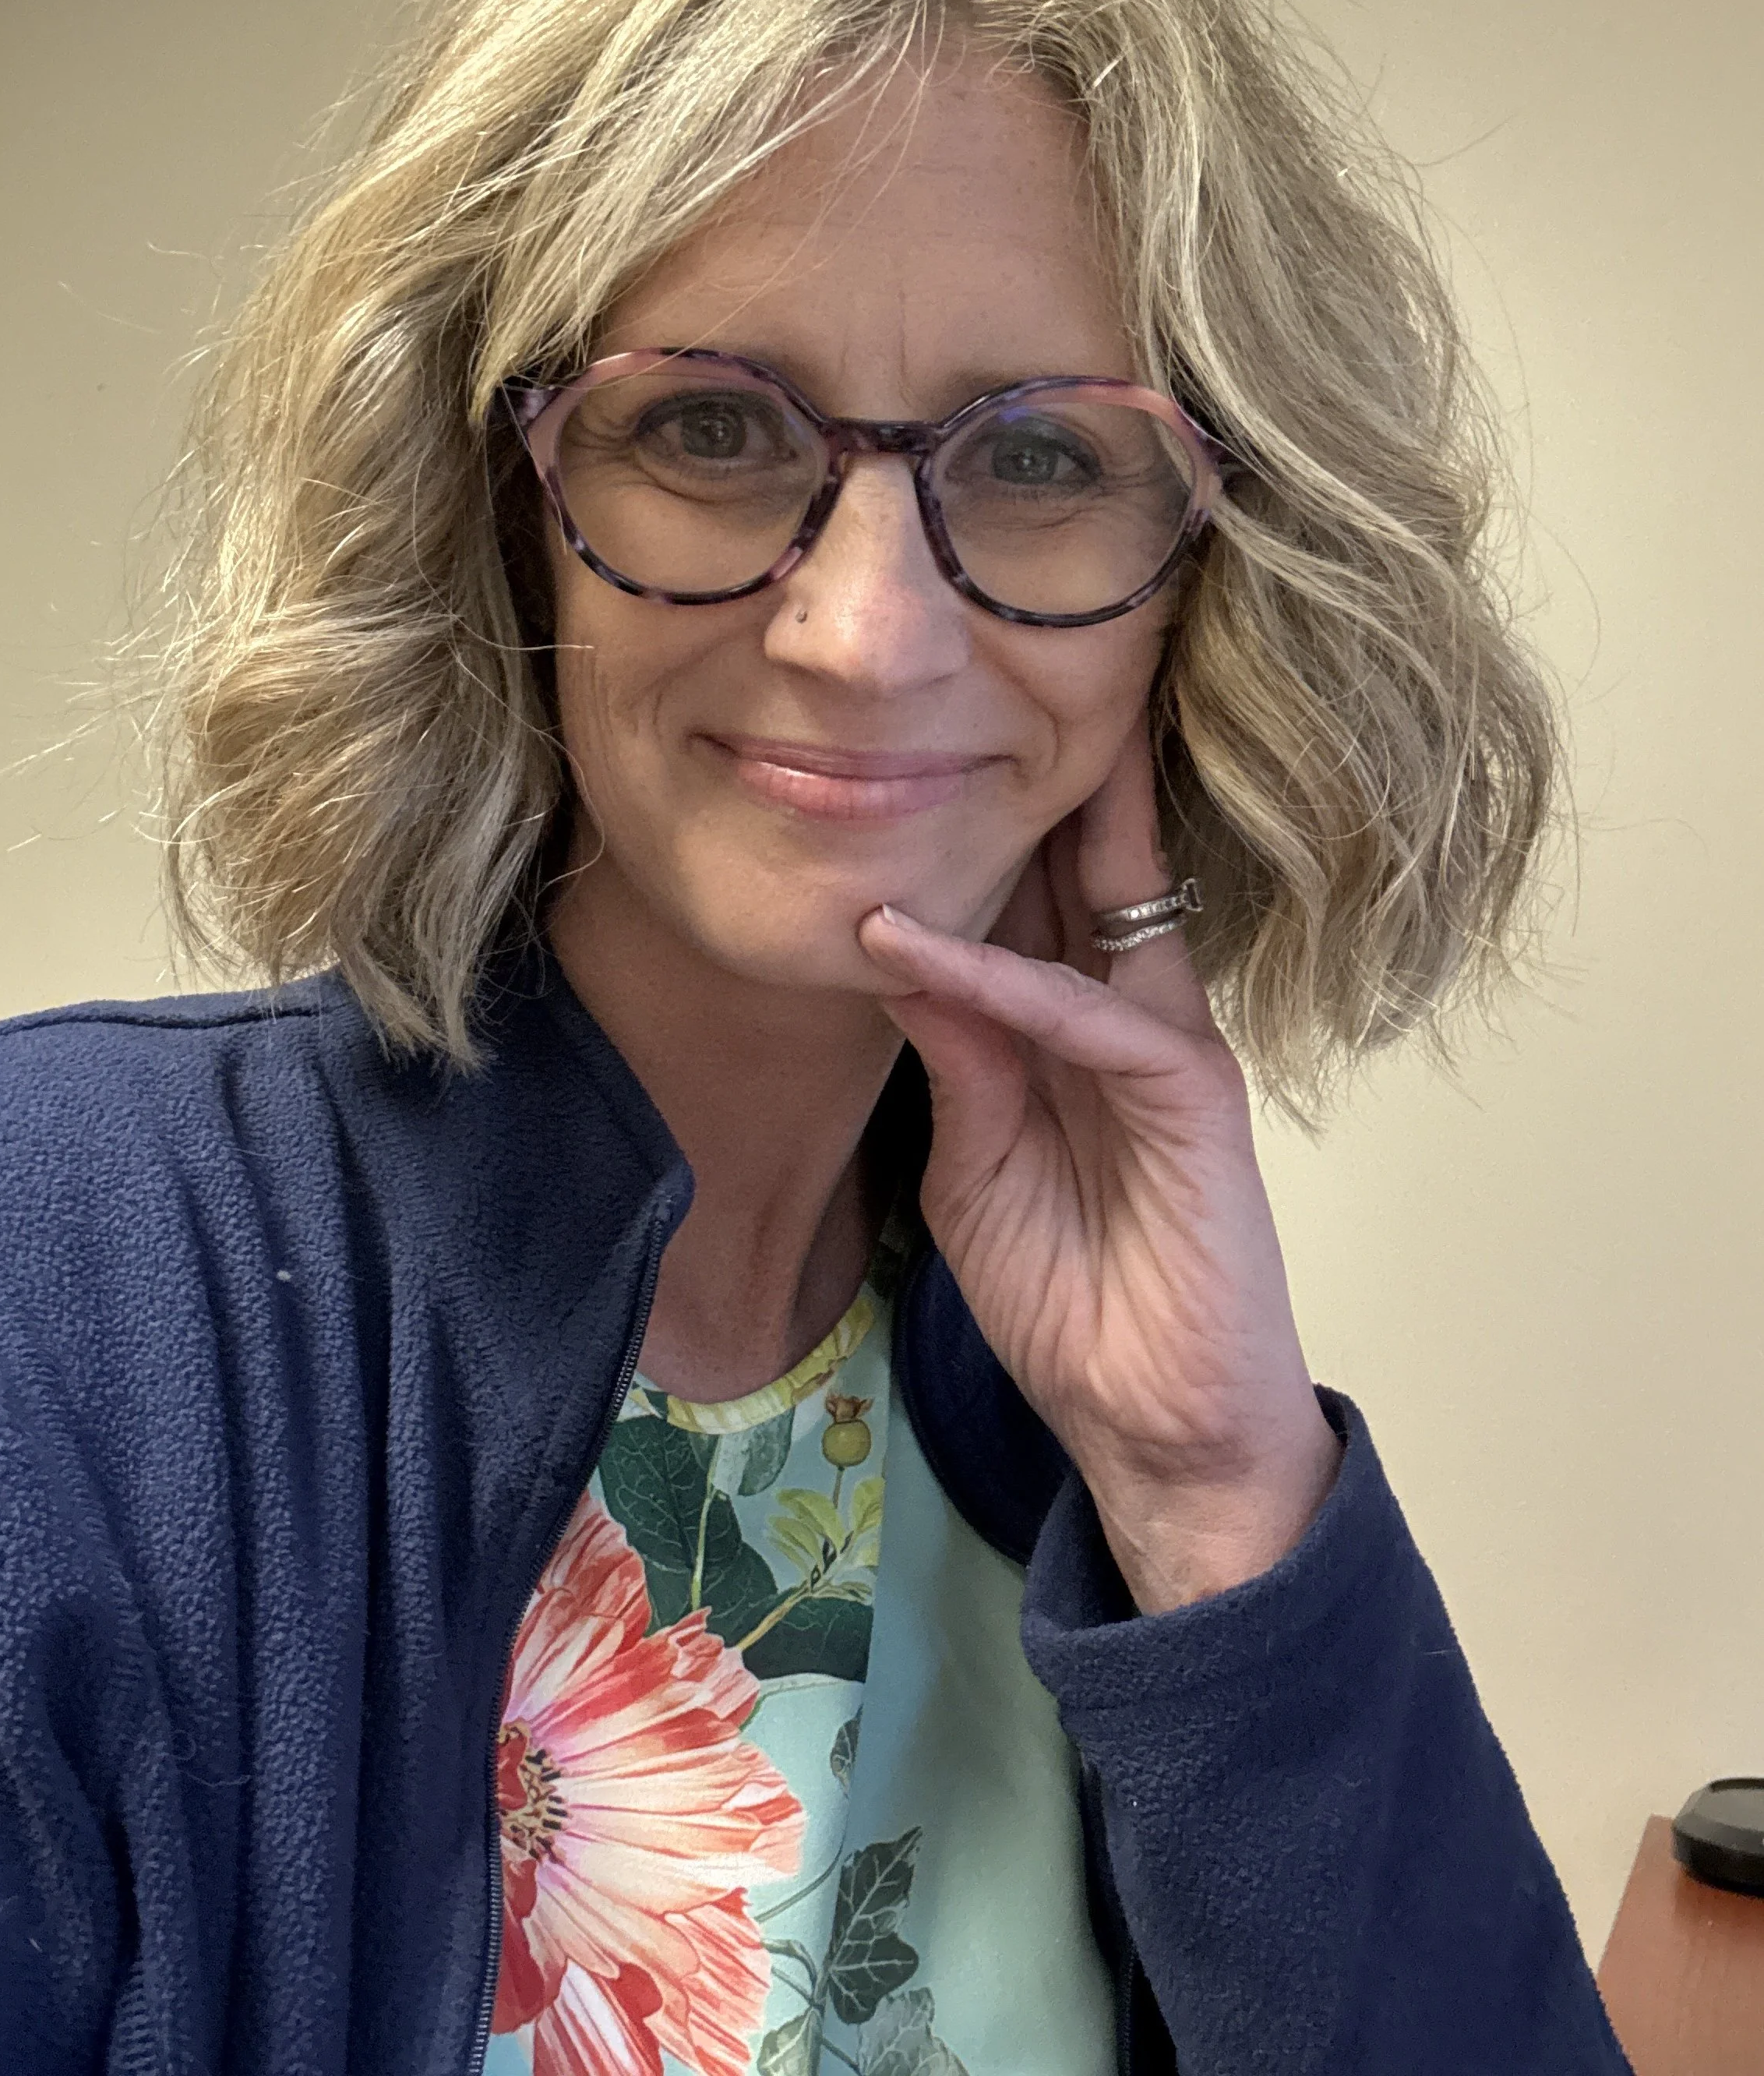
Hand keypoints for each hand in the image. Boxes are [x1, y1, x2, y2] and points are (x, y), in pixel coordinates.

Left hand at [856, 720, 1338, 1613]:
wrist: (1154, 1423)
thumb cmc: (1072, 1302)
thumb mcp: (976, 1169)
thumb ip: (954, 1061)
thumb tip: (894, 947)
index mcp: (1077, 1028)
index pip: (1035, 897)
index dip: (983, 823)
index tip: (915, 744)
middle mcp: (1127, 1012)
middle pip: (1082, 865)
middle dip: (1035, 773)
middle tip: (980, 662)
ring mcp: (1164, 1044)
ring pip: (1105, 902)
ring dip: (1030, 825)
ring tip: (964, 729)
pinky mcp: (1191, 1094)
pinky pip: (1088, 1015)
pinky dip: (1002, 980)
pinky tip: (922, 949)